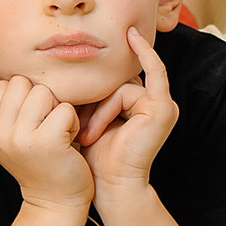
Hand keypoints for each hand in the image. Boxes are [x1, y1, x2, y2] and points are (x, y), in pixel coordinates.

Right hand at [0, 75, 91, 213]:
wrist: (56, 204)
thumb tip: (18, 67)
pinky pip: (64, 108)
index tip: (35, 121)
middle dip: (42, 98)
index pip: (6, 84)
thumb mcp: (16, 137)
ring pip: (44, 92)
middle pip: (23, 83)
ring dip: (59, 109)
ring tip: (59, 133)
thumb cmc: (44, 164)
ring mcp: (20, 138)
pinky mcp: (46, 142)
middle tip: (49, 126)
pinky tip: (70, 141)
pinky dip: (73, 122)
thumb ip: (12, 109)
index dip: (26, 96)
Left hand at [78, 28, 178, 196]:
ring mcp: (162, 105)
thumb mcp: (85, 120)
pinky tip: (133, 38)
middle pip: (115, 84)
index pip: (109, 84)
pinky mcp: (164, 108)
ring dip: (100, 110)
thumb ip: (85, 98)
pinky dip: (144, 54)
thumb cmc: (95, 159)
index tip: (68, 109)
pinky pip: (154, 71)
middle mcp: (151, 104)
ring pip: (121, 87)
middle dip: (93, 103)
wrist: (111, 187)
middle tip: (78, 129)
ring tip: (89, 135)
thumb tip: (61, 69)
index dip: (89, 94)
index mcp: (135, 107)